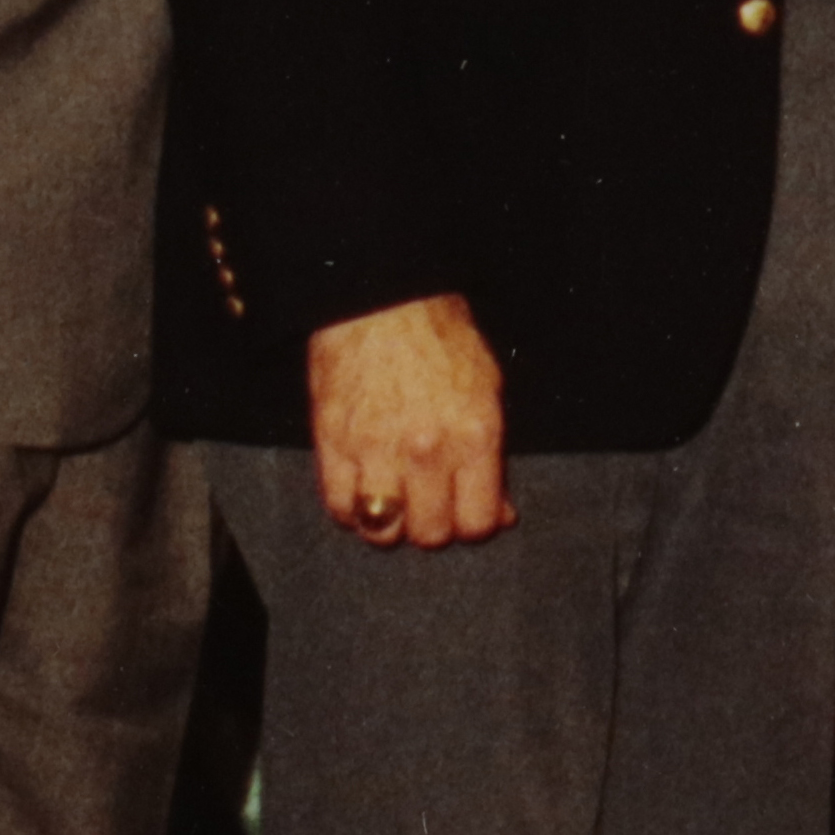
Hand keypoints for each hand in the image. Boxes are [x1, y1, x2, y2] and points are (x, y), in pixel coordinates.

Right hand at [309, 296, 513, 550]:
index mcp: (474, 436)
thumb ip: (493, 459)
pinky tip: (361, 494)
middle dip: (433, 525)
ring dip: (391, 525)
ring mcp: (377, 450)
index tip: (464, 511)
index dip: (472, 523)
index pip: (477, 523)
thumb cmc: (441, 338)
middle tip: (429, 504)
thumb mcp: (488, 390)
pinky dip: (350, 512)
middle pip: (431, 534)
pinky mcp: (333, 443)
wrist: (383, 300)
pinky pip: (340, 508)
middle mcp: (428, 450)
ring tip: (395, 503)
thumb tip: (500, 513)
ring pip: (383, 531)